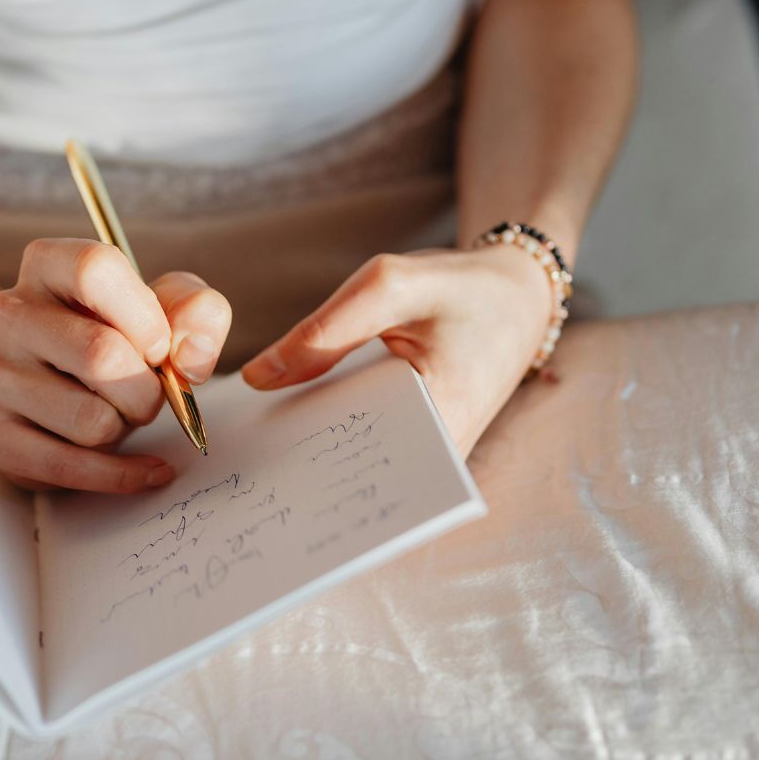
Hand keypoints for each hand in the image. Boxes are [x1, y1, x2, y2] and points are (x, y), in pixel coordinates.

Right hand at [0, 238, 231, 492]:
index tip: (160, 347)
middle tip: (147, 392)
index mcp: (47, 265)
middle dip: (147, 389)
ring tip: (117, 414)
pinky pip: (72, 467)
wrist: (61, 389)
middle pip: (99, 354)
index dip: (144, 316)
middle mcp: (8, 313)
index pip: (94, 269)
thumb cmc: (119, 338)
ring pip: (90, 420)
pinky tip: (145, 468)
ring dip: (126, 427)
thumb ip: (197, 312)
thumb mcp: (167, 310)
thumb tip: (189, 357)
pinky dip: (124, 475)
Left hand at [241, 247, 555, 456]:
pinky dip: (327, 431)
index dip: (309, 470)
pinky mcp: (413, 441)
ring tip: (254, 452)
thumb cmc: (457, 289)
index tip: (262, 469)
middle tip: (244, 470)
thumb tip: (257, 379)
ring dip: (310, 452)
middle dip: (301, 468)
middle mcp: (438, 453)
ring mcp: (426, 453)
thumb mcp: (390, 286)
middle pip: (354, 473)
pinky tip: (285, 425)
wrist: (514, 297)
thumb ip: (324, 331)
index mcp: (443, 419)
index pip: (364, 464)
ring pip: (355, 464)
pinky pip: (362, 444)